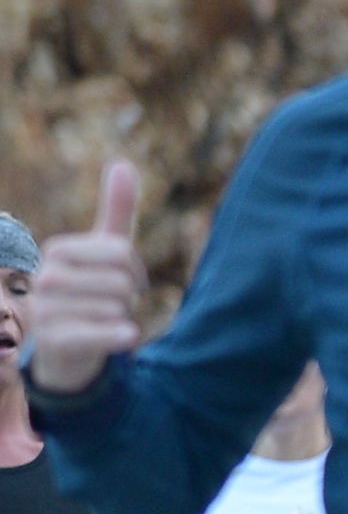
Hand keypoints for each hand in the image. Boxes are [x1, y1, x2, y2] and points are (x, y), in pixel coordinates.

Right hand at [26, 159, 145, 395]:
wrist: (66, 350)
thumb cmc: (89, 293)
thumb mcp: (104, 251)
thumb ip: (116, 210)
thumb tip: (122, 162)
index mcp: (57, 250)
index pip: (122, 252)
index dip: (135, 271)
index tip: (124, 282)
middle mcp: (45, 277)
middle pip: (121, 281)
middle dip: (129, 298)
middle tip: (115, 307)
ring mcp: (44, 311)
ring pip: (115, 308)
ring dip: (121, 319)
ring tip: (103, 323)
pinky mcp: (53, 343)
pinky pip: (103, 334)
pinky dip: (121, 337)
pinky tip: (125, 337)